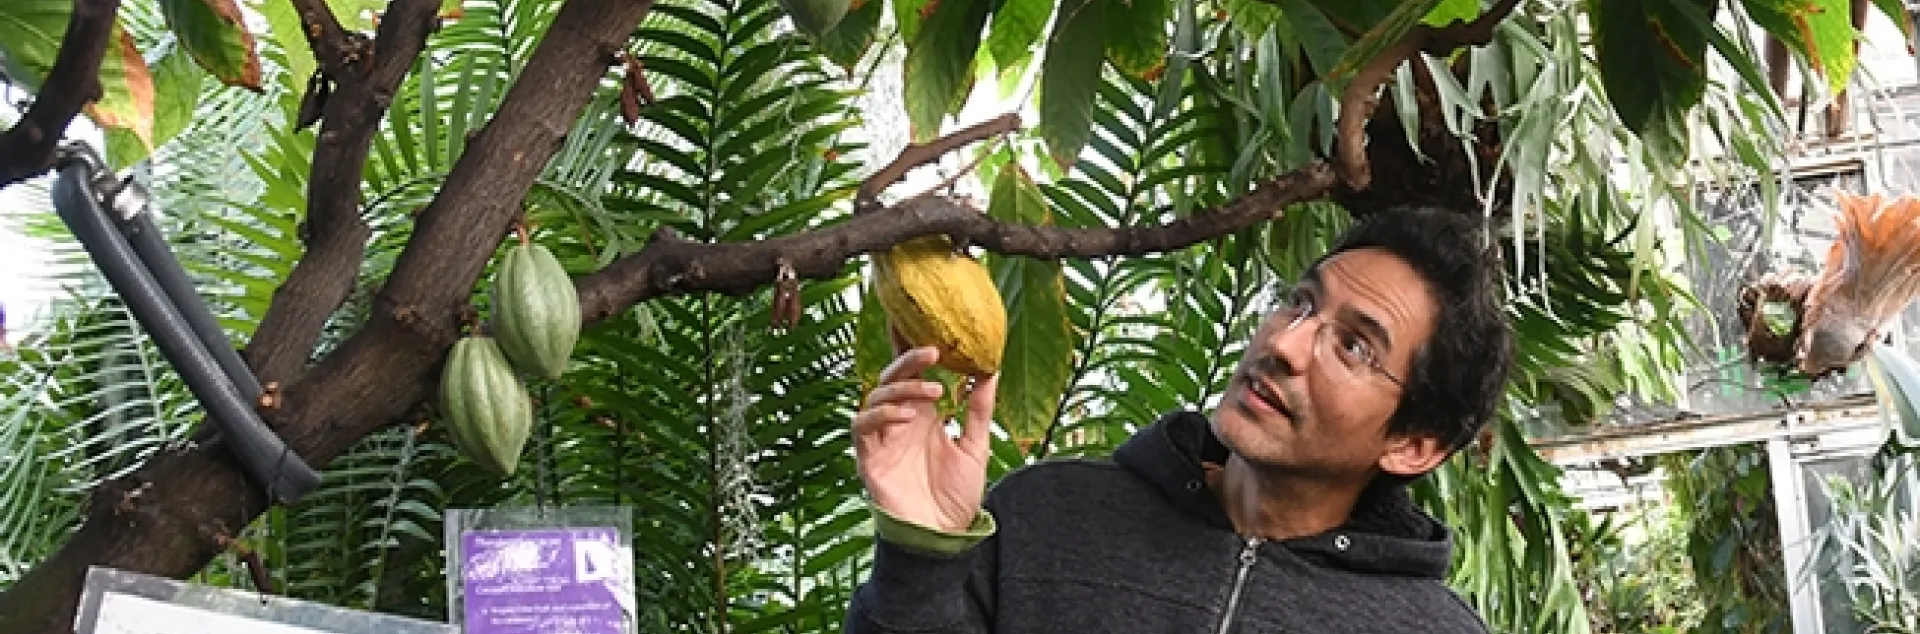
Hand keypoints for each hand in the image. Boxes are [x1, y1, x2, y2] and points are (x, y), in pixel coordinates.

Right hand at [853, 346, 998, 532]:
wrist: (944, 537)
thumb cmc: (957, 496)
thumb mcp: (976, 447)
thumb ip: (979, 410)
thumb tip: (991, 369)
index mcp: (924, 415)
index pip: (913, 372)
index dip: (912, 347)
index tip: (929, 324)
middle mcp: (900, 421)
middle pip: (892, 376)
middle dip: (908, 358)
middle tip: (934, 351)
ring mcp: (882, 438)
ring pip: (876, 395)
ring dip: (903, 388)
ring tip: (933, 394)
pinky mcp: (869, 458)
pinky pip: (862, 426)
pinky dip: (881, 415)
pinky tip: (906, 417)